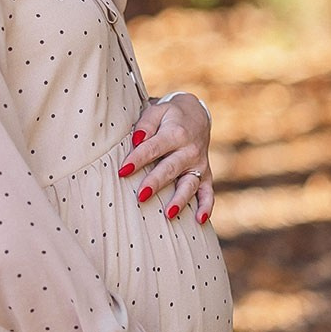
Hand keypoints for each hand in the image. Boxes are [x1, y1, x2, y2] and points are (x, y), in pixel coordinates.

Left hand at [118, 93, 213, 223]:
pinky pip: (208, 192)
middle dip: (156, 183)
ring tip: (168, 215)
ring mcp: (199, 165)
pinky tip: (199, 220)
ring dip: (180, 200)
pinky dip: (206, 206)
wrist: (196, 115)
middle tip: (141, 196)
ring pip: (190, 184)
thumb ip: (145, 124)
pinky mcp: (206, 175)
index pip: (153, 148)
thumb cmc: (169, 116)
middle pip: (171, 169)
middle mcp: (189, 150)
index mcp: (175, 133)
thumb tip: (136, 140)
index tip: (122, 171)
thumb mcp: (157, 111)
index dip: (137, 159)